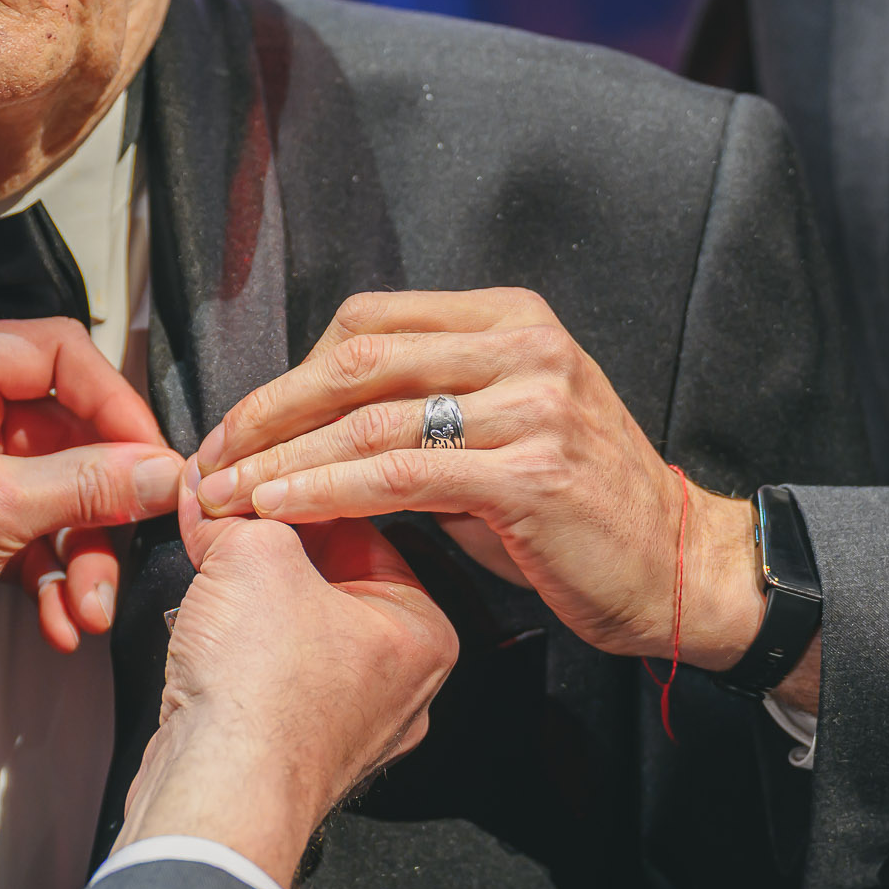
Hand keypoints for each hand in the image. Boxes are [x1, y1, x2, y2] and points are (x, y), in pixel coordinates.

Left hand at [0, 319, 183, 806]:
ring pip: (62, 496)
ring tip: (89, 610)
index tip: (155, 458)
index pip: (57, 354)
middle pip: (70, 434)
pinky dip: (56, 579)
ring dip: (84, 557)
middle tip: (135, 540)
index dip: (114, 403)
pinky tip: (62, 622)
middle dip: (101, 505)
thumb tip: (168, 472)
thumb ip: (90, 485)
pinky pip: (39, 537)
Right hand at [115, 469, 457, 885]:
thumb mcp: (255, 555)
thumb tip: (218, 494)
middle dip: (271, 543)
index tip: (255, 473)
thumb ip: (240, 513)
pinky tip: (202, 627)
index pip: (367, 525)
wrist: (218, 792)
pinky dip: (233, 643)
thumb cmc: (265, 699)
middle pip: (330, 575)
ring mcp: (347, 722)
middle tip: (224, 513)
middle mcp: (397, 682)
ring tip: (209, 564)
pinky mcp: (292, 747)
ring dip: (247, 591)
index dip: (299, 486)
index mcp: (423, 631)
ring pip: (294, 624)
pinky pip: (267, 672)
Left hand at [189, 289, 774, 675]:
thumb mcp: (501, 435)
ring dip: (283, 458)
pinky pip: (400, 474)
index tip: (240, 424)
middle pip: (357, 357)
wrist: (678, 567)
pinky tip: (280, 509)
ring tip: (227, 494)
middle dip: (268, 411)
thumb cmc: (577, 511)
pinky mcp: (530, 473)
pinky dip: (327, 490)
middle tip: (210, 458)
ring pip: (369, 417)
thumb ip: (421, 414)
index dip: (290, 373)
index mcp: (511, 321)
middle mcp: (524, 348)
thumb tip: (312, 427)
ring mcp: (532, 406)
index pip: (369, 322)